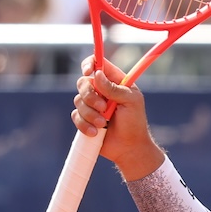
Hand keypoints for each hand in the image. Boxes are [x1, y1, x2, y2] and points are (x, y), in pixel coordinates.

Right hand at [73, 56, 164, 179]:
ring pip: (78, 100)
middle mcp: (101, 91)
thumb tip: (97, 74)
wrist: (129, 147)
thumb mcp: (130, 102)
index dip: (90, 64)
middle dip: (90, 96)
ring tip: (104, 123)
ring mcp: (92, 105)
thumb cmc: (134, 122)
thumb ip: (114, 88)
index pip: (98, 64)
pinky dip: (85, 125)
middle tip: (103, 107)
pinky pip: (75, 116)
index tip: (88, 72)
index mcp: (115, 82)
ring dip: (91, 114)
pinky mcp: (84, 119)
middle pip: (83, 82)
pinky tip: (96, 132)